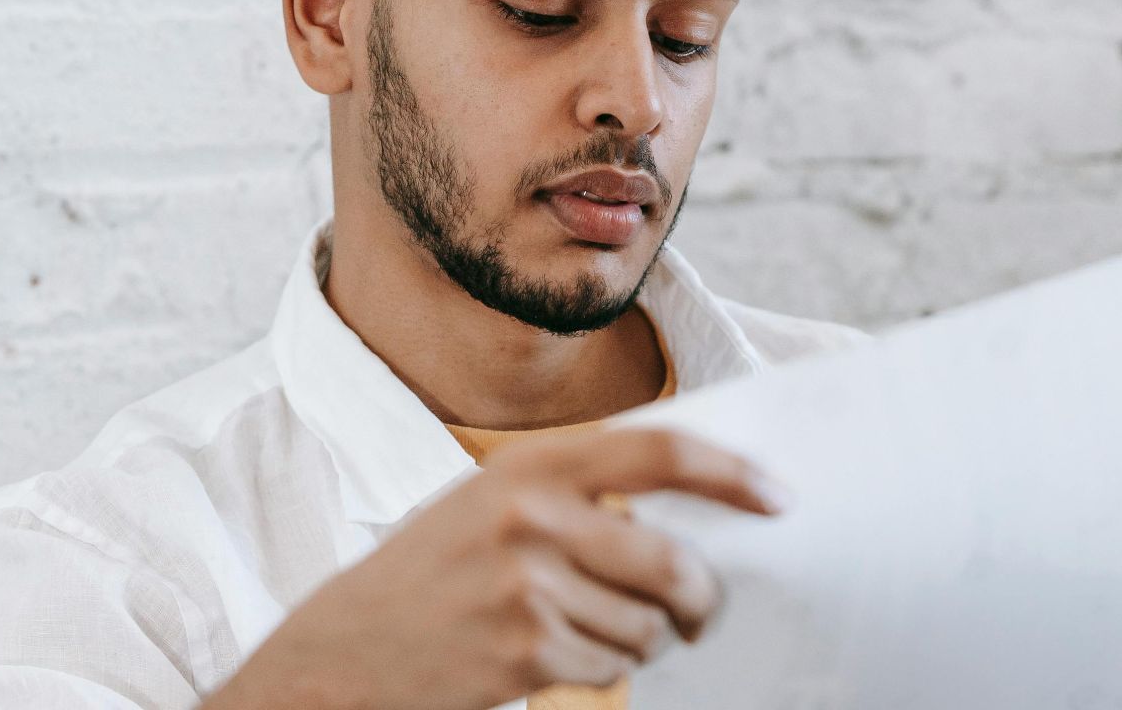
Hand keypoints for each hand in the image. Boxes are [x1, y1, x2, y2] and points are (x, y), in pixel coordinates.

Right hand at [201, 426, 786, 709]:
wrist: (342, 652)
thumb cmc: (436, 572)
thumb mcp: (496, 500)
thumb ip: (582, 493)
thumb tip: (698, 512)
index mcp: (534, 463)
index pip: (660, 451)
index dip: (732, 473)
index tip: (778, 496)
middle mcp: (533, 515)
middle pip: (673, 561)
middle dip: (703, 597)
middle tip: (702, 611)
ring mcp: (528, 585)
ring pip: (649, 624)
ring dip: (642, 639)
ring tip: (586, 631)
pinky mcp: (526, 651)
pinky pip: (615, 667)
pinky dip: (603, 671)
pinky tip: (552, 658)